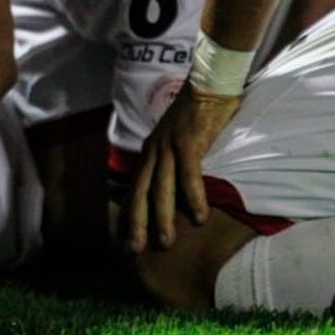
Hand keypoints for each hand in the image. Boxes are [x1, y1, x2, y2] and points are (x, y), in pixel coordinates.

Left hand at [126, 82, 239, 252]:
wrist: (208, 85)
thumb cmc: (197, 116)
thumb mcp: (178, 143)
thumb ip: (174, 164)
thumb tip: (177, 190)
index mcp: (150, 152)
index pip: (135, 188)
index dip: (130, 214)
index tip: (126, 239)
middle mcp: (153, 150)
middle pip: (141, 192)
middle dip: (136, 223)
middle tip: (134, 250)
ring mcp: (168, 145)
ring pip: (161, 187)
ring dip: (162, 217)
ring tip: (165, 242)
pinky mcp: (188, 140)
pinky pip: (188, 173)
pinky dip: (192, 196)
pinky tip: (198, 216)